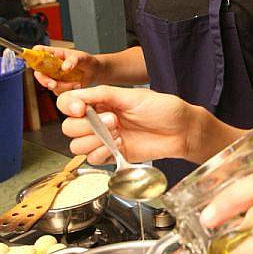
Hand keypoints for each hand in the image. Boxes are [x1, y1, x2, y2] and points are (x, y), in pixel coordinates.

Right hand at [33, 45, 98, 92]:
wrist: (94, 72)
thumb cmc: (87, 61)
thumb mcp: (82, 57)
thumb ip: (73, 60)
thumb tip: (64, 67)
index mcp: (54, 54)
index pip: (38, 51)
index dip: (33, 55)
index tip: (34, 62)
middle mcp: (51, 65)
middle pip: (38, 72)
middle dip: (44, 80)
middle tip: (53, 84)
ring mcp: (54, 76)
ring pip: (48, 84)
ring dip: (61, 86)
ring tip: (75, 83)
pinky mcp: (59, 85)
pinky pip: (57, 91)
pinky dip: (67, 90)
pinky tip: (76, 86)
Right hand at [57, 86, 195, 164]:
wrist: (182, 131)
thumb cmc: (163, 109)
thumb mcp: (133, 96)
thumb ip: (103, 94)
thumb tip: (77, 96)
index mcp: (101, 101)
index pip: (68, 103)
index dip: (69, 106)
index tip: (81, 109)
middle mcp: (99, 119)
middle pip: (69, 127)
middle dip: (87, 125)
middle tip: (114, 120)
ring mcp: (105, 138)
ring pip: (77, 145)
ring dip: (94, 140)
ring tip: (118, 133)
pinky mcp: (113, 155)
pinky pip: (93, 159)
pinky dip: (102, 153)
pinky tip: (120, 144)